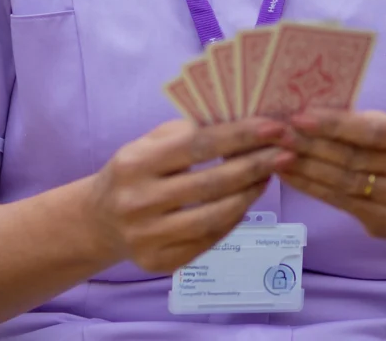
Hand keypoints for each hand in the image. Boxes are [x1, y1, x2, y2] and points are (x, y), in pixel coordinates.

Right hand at [89, 118, 293, 273]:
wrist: (99, 220)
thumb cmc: (135, 170)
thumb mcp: (149, 142)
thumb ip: (187, 132)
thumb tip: (242, 123)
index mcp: (136, 162)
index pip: (197, 145)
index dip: (239, 136)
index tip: (274, 126)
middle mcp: (139, 201)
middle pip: (211, 183)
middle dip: (255, 165)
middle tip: (287, 151)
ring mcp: (147, 237)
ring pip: (214, 216)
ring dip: (250, 194)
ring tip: (270, 175)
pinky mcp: (159, 263)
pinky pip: (208, 240)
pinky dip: (233, 219)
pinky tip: (248, 201)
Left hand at [275, 109, 385, 241]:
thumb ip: (369, 120)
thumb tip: (313, 111)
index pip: (375, 131)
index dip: (336, 124)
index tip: (300, 116)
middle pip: (356, 158)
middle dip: (312, 145)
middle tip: (278, 134)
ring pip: (345, 183)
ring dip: (306, 168)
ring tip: (277, 154)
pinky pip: (341, 203)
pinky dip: (312, 188)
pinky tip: (290, 175)